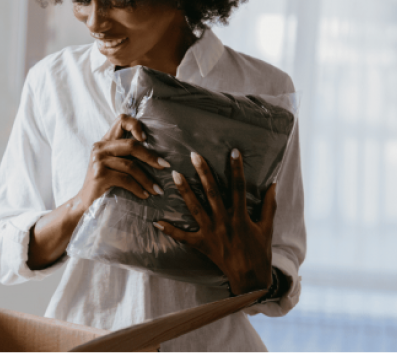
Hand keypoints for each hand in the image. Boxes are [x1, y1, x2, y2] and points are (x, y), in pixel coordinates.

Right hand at [72, 114, 169, 219]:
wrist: (86, 202)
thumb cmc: (105, 183)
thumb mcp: (114, 164)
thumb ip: (126, 155)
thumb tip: (157, 156)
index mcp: (105, 142)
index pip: (121, 121)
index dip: (135, 125)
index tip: (146, 139)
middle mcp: (100, 148)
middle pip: (131, 145)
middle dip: (150, 157)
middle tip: (164, 166)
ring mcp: (98, 161)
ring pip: (130, 166)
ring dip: (147, 179)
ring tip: (157, 190)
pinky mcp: (100, 175)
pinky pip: (125, 179)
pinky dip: (138, 188)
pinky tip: (145, 195)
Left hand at [154, 149, 276, 295]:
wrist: (250, 278)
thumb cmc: (259, 251)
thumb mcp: (267, 228)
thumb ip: (269, 205)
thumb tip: (274, 183)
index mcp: (241, 217)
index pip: (238, 187)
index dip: (236, 169)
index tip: (233, 151)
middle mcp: (224, 222)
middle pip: (212, 193)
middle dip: (204, 173)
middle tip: (194, 155)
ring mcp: (211, 233)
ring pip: (195, 208)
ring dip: (185, 191)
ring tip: (175, 175)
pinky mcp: (201, 245)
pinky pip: (183, 237)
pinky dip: (170, 230)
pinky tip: (156, 222)